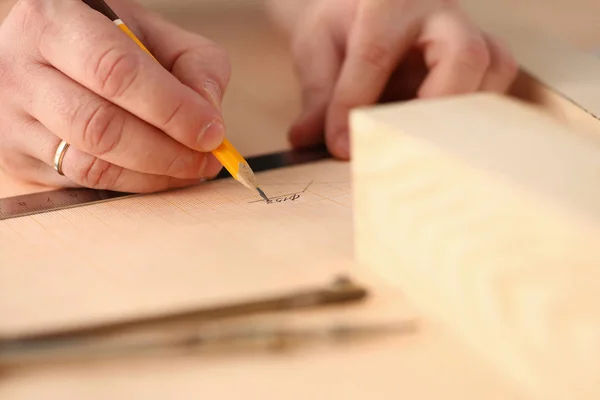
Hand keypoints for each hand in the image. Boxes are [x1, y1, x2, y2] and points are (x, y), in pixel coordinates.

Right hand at [0, 0, 229, 192]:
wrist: (48, 55)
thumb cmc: (108, 42)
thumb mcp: (155, 33)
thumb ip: (195, 65)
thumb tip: (209, 120)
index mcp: (53, 20)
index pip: (116, 72)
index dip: (171, 108)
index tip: (211, 132)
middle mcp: (19, 70)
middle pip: (100, 127)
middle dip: (166, 151)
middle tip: (206, 158)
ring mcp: (11, 120)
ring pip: (90, 165)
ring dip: (152, 175)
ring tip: (188, 168)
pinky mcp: (18, 160)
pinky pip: (83, 184)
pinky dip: (132, 185)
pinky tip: (157, 174)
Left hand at [281, 0, 518, 158]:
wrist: (364, 8)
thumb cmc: (342, 26)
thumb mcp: (317, 48)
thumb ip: (317, 92)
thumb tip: (304, 139)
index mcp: (388, 0)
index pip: (375, 54)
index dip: (356, 103)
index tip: (341, 147)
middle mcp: (438, 11)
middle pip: (463, 54)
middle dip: (437, 107)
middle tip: (405, 144)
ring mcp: (467, 32)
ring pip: (493, 68)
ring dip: (465, 114)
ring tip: (427, 144)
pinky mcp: (482, 56)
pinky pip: (496, 84)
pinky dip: (476, 115)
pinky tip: (444, 138)